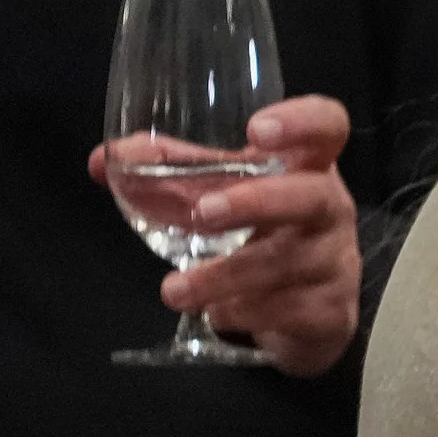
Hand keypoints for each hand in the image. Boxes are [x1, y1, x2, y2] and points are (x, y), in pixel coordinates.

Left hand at [88, 95, 362, 376]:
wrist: (309, 311)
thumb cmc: (263, 234)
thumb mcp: (222, 196)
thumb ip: (169, 175)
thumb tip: (102, 162)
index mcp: (306, 166)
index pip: (327, 125)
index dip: (301, 122)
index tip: (256, 131)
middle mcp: (329, 208)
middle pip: (312, 195)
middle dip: (256, 202)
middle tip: (202, 213)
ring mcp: (336, 260)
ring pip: (288, 262)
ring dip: (226, 275)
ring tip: (175, 290)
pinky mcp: (330, 310)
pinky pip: (289, 309)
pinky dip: (244, 312)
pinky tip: (216, 314)